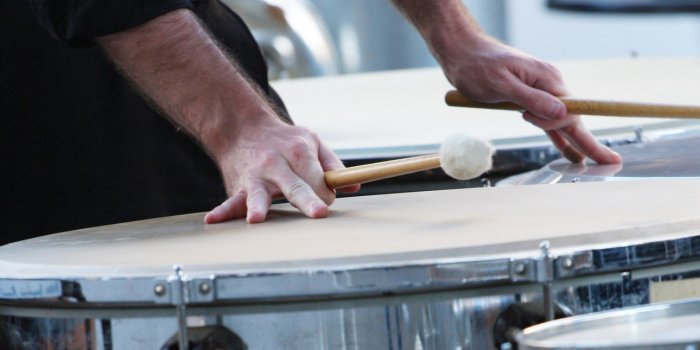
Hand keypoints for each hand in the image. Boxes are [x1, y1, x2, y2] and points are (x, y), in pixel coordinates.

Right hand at [204, 117, 359, 223]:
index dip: (325, 194)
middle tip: (319, 212)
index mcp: (299, 151)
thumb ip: (333, 164)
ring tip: (256, 218)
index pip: (319, 179)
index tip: (325, 201)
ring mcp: (255, 177)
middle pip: (296, 186)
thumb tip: (354, 185)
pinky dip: (222, 211)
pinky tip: (212, 221)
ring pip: (258, 194)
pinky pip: (231, 201)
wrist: (241, 128)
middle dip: (308, 199)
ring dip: (258, 206)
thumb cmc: (283, 140)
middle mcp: (276, 164)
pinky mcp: (238, 187)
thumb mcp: (312, 142)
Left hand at [440, 35, 620, 163]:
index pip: (570, 112)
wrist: (462, 52)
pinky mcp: (528, 97)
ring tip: (591, 163)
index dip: (584, 134)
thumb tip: (562, 114)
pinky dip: (557, 136)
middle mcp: (548, 84)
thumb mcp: (502, 85)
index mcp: (546, 79)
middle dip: (587, 142)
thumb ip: (531, 100)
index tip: (601, 153)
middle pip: (572, 118)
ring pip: (561, 122)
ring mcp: (539, 91)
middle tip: (610, 162)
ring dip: (575, 142)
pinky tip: (567, 151)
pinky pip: (547, 121)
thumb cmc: (477, 66)